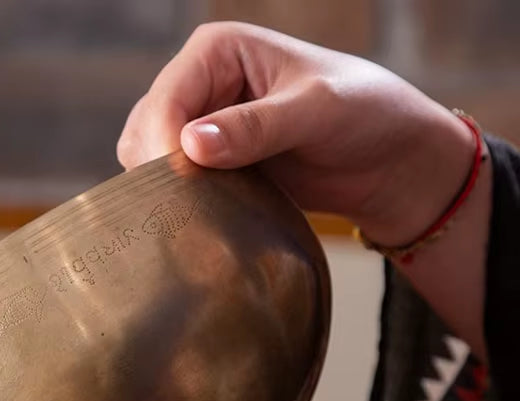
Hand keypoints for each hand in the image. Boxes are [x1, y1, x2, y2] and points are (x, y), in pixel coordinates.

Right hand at [119, 22, 472, 247]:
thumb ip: (255, 128)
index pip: (168, 97)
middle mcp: (202, 82)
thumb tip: (190, 146)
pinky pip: (173, 182)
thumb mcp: (315, 111)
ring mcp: (202, 125)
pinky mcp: (210, 162)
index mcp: (219, 50)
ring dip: (166, 187)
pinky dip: (180, 200)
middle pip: (147, 128)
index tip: (183, 184)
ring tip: (198, 212)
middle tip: (188, 207)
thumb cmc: (365, 114)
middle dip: (160, 167)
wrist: (387, 160)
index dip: (164, 143)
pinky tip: (202, 215)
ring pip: (150, 158)